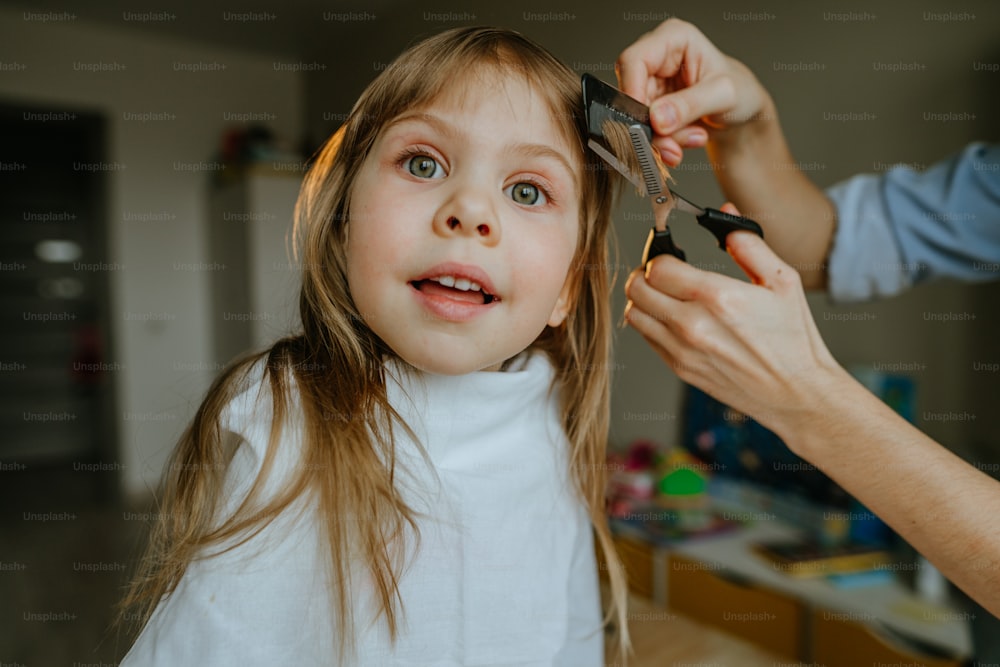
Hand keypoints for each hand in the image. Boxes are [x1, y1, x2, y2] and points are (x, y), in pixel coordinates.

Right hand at [616, 19, 772, 166]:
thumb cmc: (741, 91)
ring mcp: (651, 85)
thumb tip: (658, 118)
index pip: (634, 60)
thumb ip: (690, 105)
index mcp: (674, 38)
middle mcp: (657, 59)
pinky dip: (665, 143)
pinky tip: (687, 139)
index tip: (647, 121)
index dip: (632, 91)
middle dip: (654, 126)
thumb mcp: (723, 95)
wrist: (744, 113)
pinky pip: (645, 131)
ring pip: (637, 118)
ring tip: (693, 138)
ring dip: (662, 139)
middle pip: (632, 95)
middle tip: (675, 144)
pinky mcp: (651, 108)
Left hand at [623, 204, 848, 437]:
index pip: (657, 267)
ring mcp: (682, 350)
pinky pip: (646, 338)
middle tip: (663, 272)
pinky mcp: (680, 368)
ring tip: (665, 294)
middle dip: (645, 273)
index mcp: (718, 297)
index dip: (661, 255)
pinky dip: (651, 323)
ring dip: (643, 299)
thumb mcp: (782, 281)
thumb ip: (749, 244)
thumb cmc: (794, 338)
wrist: (796, 392)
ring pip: (634, 314)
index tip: (672, 255)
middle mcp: (693, 325)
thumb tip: (724, 214)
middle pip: (636, 288)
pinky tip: (674, 318)